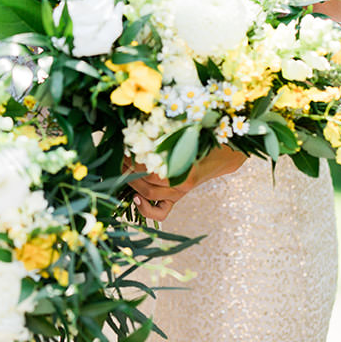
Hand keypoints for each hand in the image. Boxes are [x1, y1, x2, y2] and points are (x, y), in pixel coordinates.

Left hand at [124, 146, 246, 221]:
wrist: (221, 156)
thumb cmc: (204, 140)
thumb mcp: (189, 134)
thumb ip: (169, 134)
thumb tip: (143, 128)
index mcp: (187, 170)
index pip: (152, 172)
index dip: (135, 162)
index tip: (125, 148)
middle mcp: (182, 185)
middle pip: (148, 184)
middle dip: (129, 170)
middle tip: (119, 155)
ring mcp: (179, 194)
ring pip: (149, 195)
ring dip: (131, 182)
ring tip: (122, 167)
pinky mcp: (176, 199)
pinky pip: (160, 213)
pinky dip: (145, 210)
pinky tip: (136, 198)